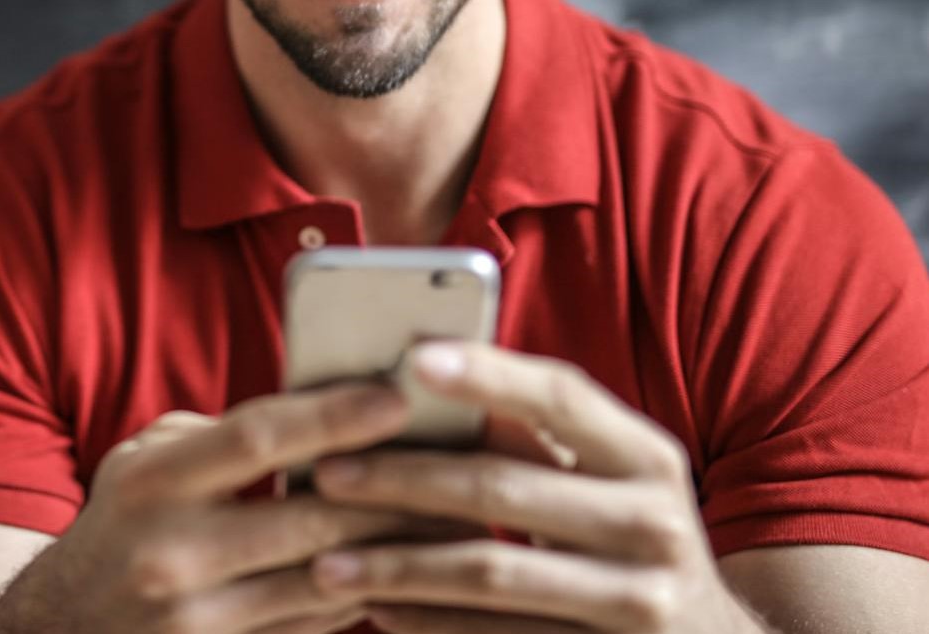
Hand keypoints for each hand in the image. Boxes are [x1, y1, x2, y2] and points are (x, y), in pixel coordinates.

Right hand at [0, 384, 464, 633]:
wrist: (56, 629)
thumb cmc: (120, 525)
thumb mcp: (144, 462)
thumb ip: (221, 437)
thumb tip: (323, 412)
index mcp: (152, 483)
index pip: (257, 438)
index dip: (333, 414)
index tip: (398, 397)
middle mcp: (171, 555)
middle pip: (311, 519)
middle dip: (395, 493)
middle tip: (462, 464)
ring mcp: (196, 621)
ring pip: (327, 581)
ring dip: (397, 550)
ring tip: (456, 518)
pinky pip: (316, 625)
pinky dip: (365, 594)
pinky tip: (405, 568)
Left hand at [309, 343, 768, 633]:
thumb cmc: (637, 541)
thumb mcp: (615, 482)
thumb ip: (544, 441)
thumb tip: (434, 388)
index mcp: (648, 457)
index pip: (562, 397)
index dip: (487, 373)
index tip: (411, 357)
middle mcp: (654, 523)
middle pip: (504, 487)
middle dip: (405, 478)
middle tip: (327, 473)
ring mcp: (636, 600)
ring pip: (489, 572)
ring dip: (397, 564)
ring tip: (326, 560)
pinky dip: (427, 622)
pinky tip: (376, 610)